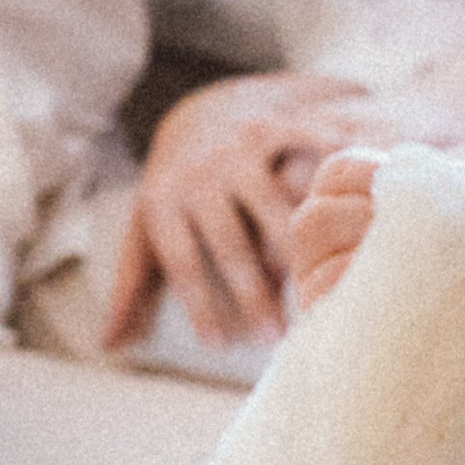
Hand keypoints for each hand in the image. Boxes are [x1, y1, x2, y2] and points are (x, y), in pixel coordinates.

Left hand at [103, 71, 369, 348]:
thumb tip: (110, 346)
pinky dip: (327, 182)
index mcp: (162, 202)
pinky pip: (300, 160)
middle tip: (278, 338)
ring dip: (296, 248)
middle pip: (229, 241)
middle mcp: (198, 174)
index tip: (220, 347)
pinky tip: (353, 213)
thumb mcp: (144, 234)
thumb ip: (131, 288)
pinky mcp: (270, 127)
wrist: (197, 118)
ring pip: (270, 204)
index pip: (180, 263)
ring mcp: (236, 149)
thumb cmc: (174, 195)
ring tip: (320, 287)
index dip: (199, 305)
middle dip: (254, 293)